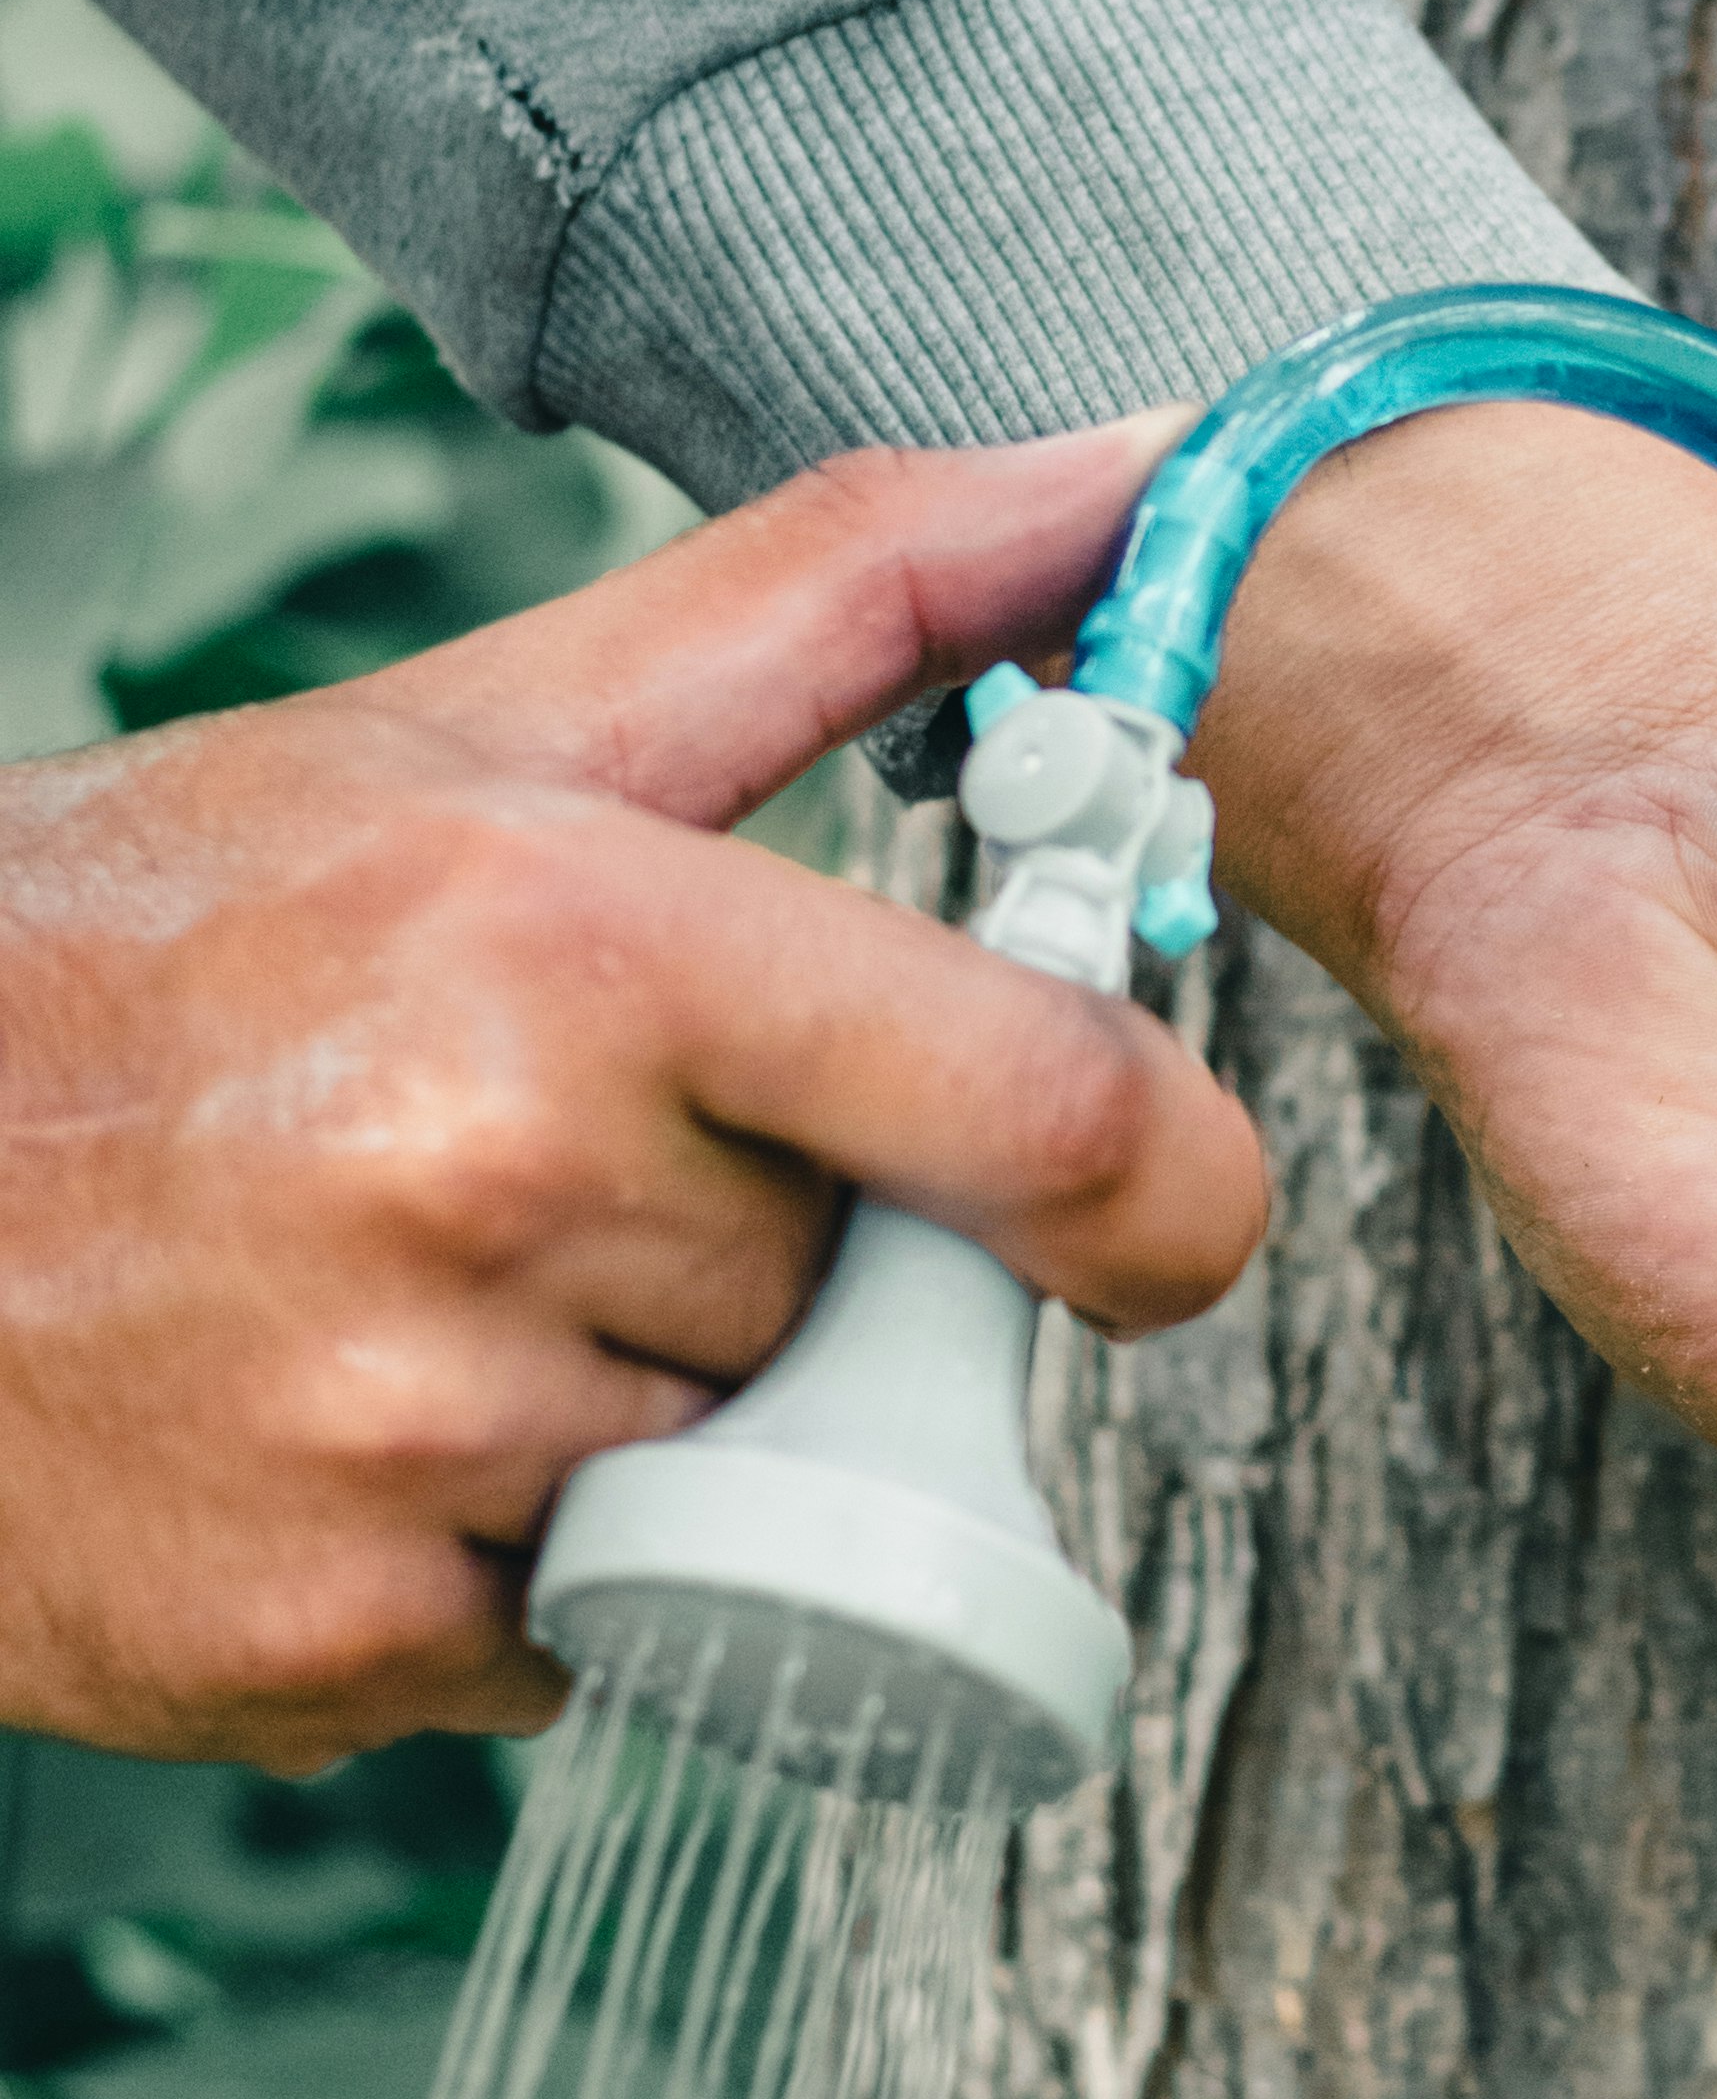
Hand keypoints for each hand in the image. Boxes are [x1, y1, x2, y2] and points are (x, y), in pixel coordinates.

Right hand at [0, 432, 1261, 1772]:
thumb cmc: (164, 932)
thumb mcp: (495, 724)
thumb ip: (849, 591)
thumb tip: (1141, 458)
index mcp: (571, 941)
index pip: (1048, 1113)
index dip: (1171, 1189)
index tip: (1160, 1208)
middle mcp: (495, 1189)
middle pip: (860, 1299)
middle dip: (768, 1250)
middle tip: (554, 1165)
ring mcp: (406, 1439)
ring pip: (733, 1479)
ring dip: (637, 1410)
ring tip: (417, 1284)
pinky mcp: (329, 1639)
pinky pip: (585, 1640)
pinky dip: (508, 1563)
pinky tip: (345, 1425)